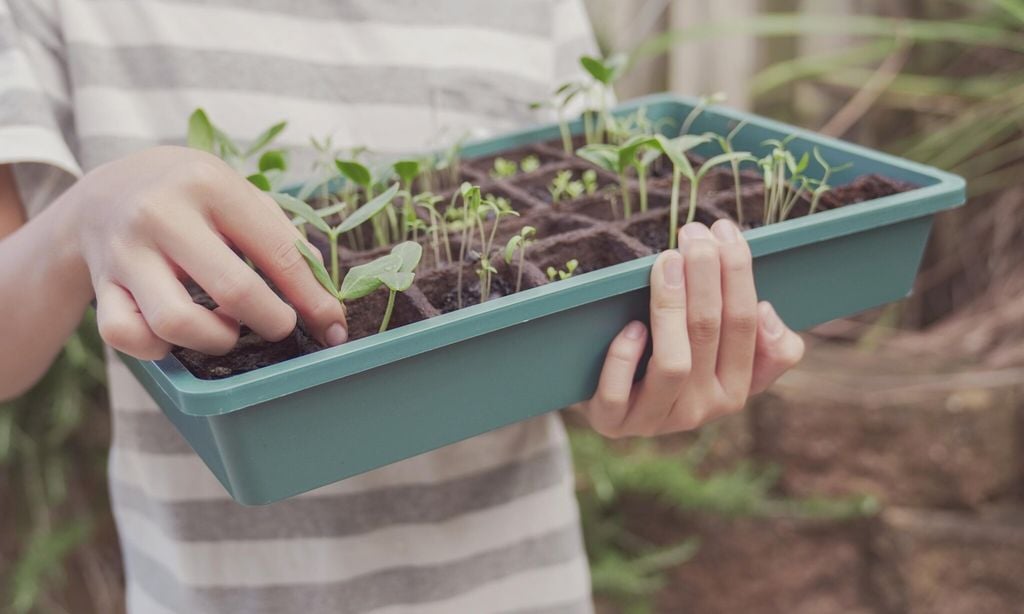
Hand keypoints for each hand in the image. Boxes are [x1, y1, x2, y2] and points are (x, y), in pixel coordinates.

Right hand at [62, 146, 346, 359]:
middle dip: (273, 322)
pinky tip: (176, 335)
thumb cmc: (191, 199)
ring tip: (225, 326)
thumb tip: (324, 300)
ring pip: (176, 324)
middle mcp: (161, 214)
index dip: (313, 300)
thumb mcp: (237, 195)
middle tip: (281, 326)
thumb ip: (280, 239)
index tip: (333, 329)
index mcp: (209, 185)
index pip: (278, 252)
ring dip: (216, 340)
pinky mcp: (101, 285)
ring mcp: (125, 252)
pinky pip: (128, 337)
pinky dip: (159, 348)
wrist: (103, 194)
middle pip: (234, 292)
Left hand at [579, 219, 803, 437]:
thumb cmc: (672, 358)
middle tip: (693, 232)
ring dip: (670, 306)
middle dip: (705, 274)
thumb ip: (763, 340)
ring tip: (667, 261)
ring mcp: (656, 420)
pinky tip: (631, 325)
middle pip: (710, 333)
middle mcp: (702, 410)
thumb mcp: (723, 354)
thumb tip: (767, 311)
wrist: (613, 401)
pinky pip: (618, 393)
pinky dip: (625, 356)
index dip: (738, 274)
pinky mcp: (613, 422)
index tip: (725, 231)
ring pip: (673, 363)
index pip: (746, 325)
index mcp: (736, 389)